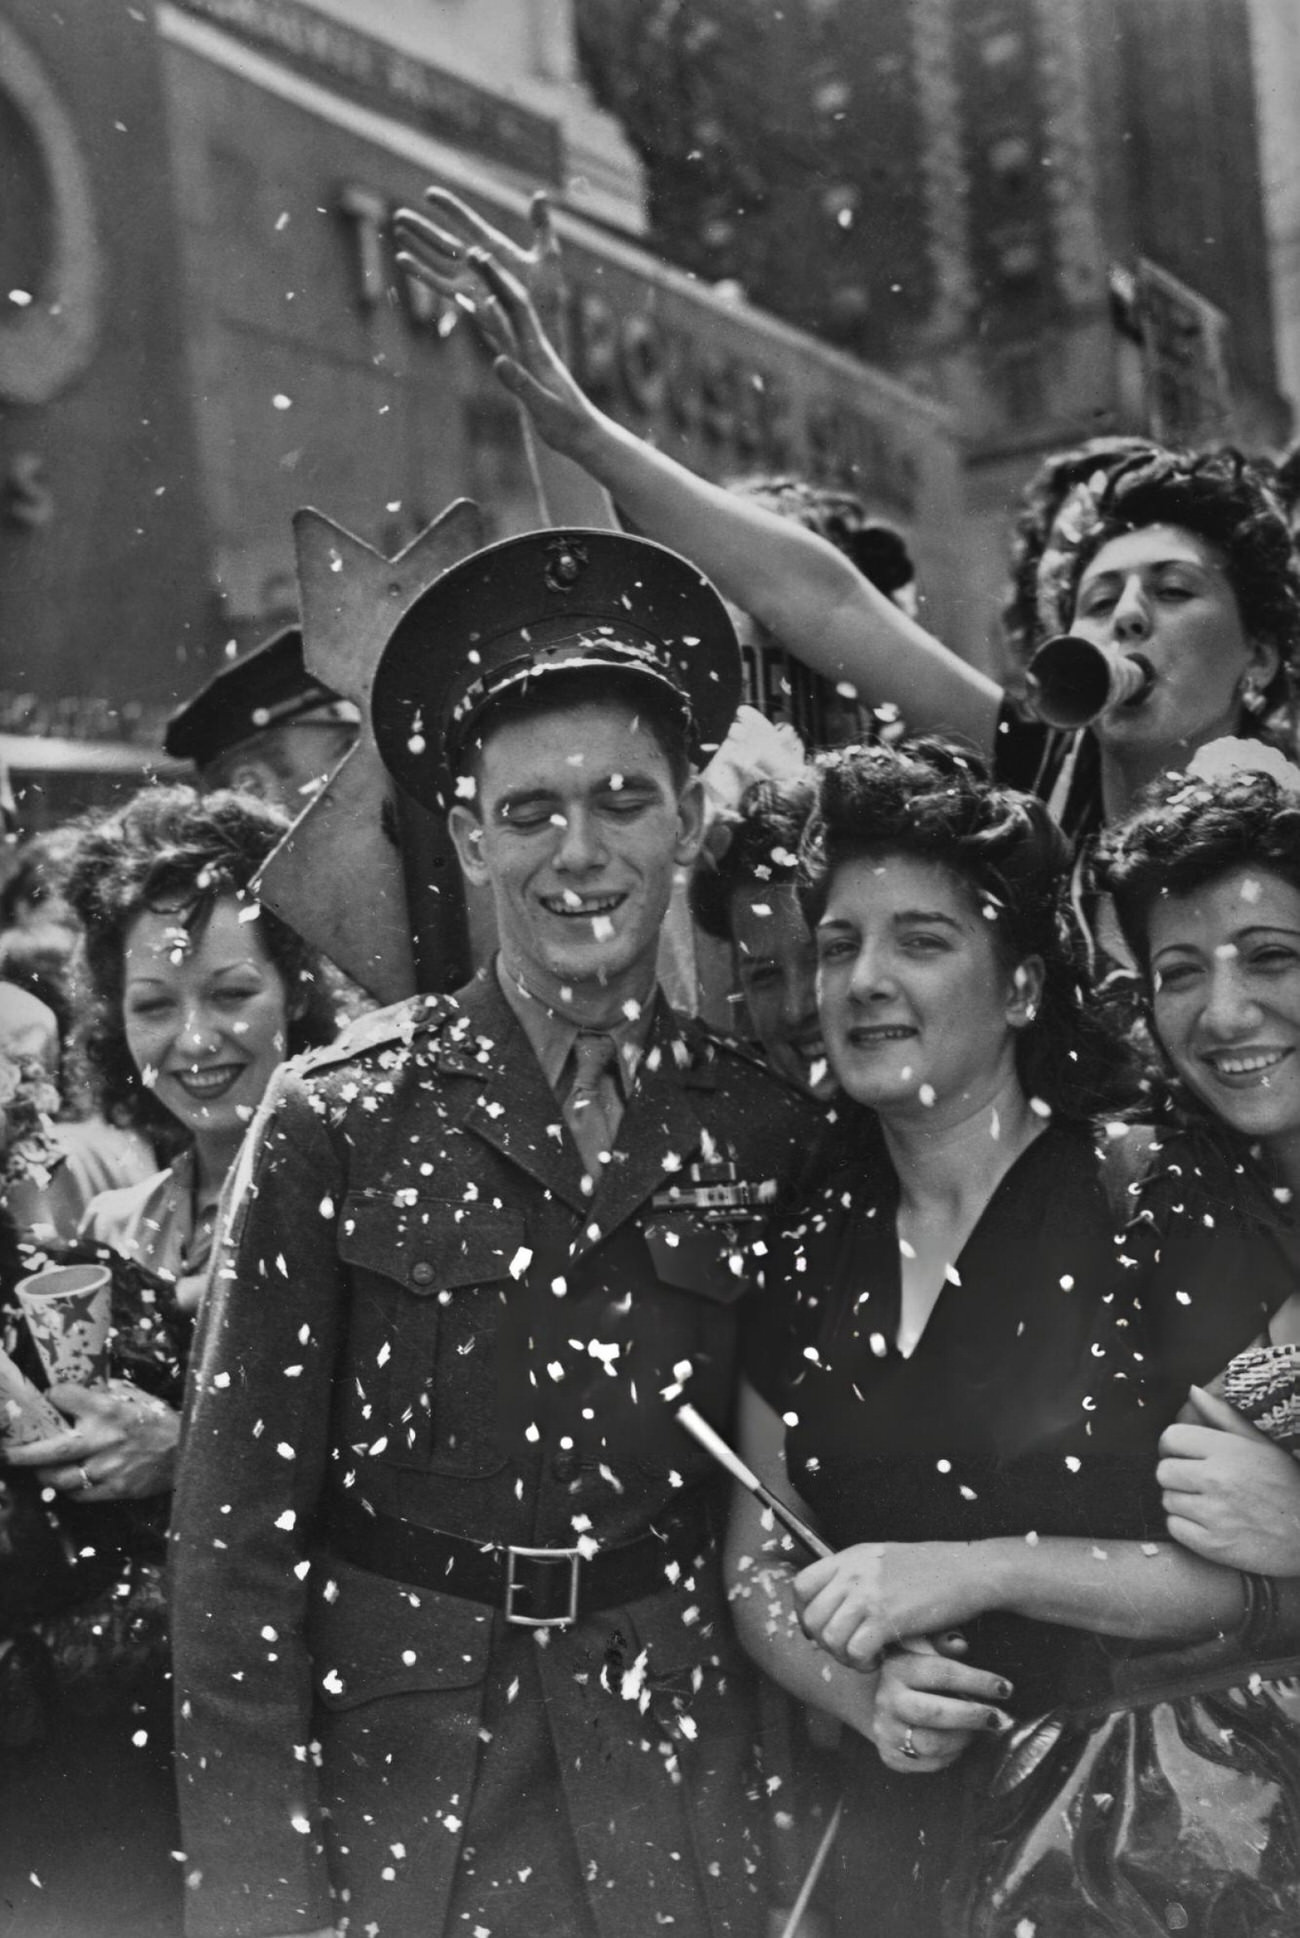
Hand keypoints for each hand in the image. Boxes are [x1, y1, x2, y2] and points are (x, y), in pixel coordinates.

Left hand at [3, 1379, 179, 1500]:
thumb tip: (76, 1389)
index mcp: (107, 1408)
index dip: (52, 1396)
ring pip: (59, 1479)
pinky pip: (80, 1494)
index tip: (49, 1398)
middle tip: (6, 1453)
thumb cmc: (159, 1419)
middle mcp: (102, 1438)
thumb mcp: (135, 1396)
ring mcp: (108, 1467)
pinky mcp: (115, 1489)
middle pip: (49, 1450)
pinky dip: (68, 1489)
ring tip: (38, 1469)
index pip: (62, 1397)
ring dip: (43, 1474)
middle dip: (21, 1453)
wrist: (188, 1450)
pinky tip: (67, 1481)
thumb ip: (105, 1393)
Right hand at [393, 187, 568, 346]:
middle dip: (422, 228)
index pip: (467, 222)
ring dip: (416, 245)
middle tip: (400, 215)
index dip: (449, 208)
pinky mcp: (465, 297)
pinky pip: (437, 282)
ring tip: (397, 231)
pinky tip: (402, 258)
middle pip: (443, 240)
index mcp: (494, 247)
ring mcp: (469, 280)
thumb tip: (539, 195)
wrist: (545, 325)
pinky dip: (419, 270)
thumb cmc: (549, 295)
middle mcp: (477, 262)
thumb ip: (541, 226)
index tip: (430, 194)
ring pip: (435, 258)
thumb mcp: (548, 255)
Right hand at [394, 211, 595, 463]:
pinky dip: (487, 318)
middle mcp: (531, 346)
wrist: (583, 436)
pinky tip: (475, 306)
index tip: (481, 255)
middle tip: (472, 248)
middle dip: (491, 276)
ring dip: (486, 291)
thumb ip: (520, 383)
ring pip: (503, 317)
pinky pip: (501, 336)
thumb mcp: (542, 406)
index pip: (517, 307)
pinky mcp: (524, 365)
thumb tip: (497, 360)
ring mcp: (527, 354)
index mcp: (536, 351)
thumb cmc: (565, 424)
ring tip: (469, 270)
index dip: (498, 281)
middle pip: (509, 303)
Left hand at [794, 1543, 996, 1669]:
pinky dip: (864, 1663)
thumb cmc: (934, 1570)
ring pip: (830, 1638)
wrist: (970, 1570)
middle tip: (848, 1649)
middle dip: (824, 1642)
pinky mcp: (887, 1618)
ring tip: (865, 1657)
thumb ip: (856, 1578)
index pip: (801, 1585)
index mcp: (851, 1557)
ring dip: (844, 1657)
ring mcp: (868, 1594)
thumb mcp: (885, 1561)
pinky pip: (855, 1651)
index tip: (822, 1630)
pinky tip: (881, 1659)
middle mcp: (853, 1573)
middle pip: (811, 1617)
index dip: (805, 1613)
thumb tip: (831, 1611)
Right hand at [871, 1636, 1013, 1774]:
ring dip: (963, 1738)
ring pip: (932, 1743)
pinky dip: (951, 1755)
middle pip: (935, 1713)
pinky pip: (930, 1763)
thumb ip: (942, 1643)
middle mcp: (887, 1700)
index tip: (1005, 1688)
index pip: (941, 1673)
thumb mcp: (924, 1649)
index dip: (977, 1681)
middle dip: (972, 1716)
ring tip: (977, 1730)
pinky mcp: (891, 1756)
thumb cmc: (915, 1674)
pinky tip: (959, 1742)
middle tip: (998, 1718)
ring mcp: (886, 1730)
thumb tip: (960, 1645)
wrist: (881, 1702)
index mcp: (897, 1668)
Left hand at [1158, 1385, 1299, 1574]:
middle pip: (1163, 1471)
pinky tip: (1207, 1523)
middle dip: (1176, 1475)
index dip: (1172, 1446)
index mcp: (1227, 1450)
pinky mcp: (1213, 1545)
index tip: (1182, 1454)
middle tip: (1197, 1482)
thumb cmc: (1290, 1486)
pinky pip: (1174, 1528)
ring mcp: (1214, 1514)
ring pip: (1167, 1500)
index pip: (1171, 1438)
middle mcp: (1217, 1479)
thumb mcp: (1262, 1444)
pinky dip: (1185, 1527)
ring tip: (1208, 1503)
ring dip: (1182, 1501)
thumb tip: (1193, 1392)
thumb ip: (1224, 1417)